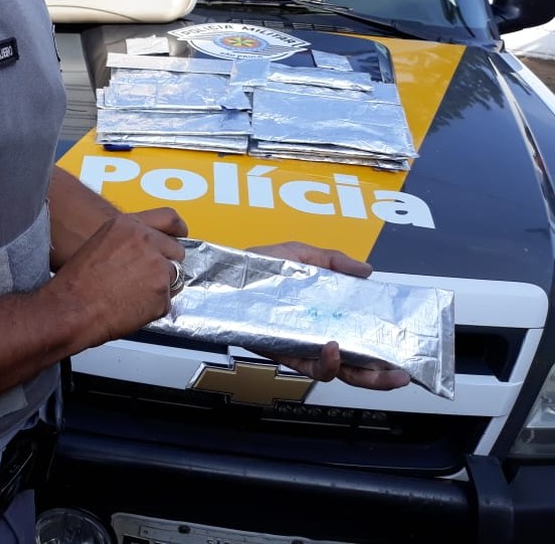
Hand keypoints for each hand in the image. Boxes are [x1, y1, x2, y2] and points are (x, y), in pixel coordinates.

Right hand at [49, 209, 186, 348]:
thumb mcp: (100, 242)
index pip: (169, 218)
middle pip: (176, 251)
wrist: (71, 309)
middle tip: (143, 278)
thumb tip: (146, 248)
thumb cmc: (77, 282)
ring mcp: (157, 267)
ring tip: (131, 294)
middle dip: (165, 264)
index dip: (177, 231)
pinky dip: (153, 308)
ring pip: (173, 278)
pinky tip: (130, 307)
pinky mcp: (162, 293)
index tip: (180, 237)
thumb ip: (128, 239)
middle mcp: (146, 241)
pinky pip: (165, 302)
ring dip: (159, 287)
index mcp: (129, 225)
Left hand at [247, 241, 410, 390]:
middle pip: (357, 366)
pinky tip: (334, 349)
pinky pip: (308, 368)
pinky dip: (325, 363)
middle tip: (402, 374)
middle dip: (383, 376)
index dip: (386, 348)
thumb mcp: (300, 254)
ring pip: (337, 372)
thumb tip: (367, 270)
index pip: (363, 338)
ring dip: (362, 374)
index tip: (408, 350)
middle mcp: (317, 336)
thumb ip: (333, 261)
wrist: (221, 277)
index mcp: (327, 315)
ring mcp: (301, 347)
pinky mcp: (283, 353)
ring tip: (375, 365)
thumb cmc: (257, 267)